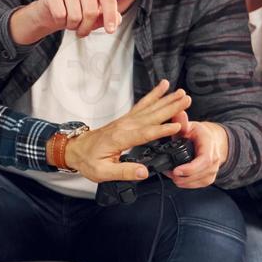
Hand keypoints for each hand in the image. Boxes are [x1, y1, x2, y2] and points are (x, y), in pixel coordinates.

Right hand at [10, 0, 119, 44]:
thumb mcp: (97, 15)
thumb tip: (117, 20)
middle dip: (87, 28)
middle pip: (90, 12)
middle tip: (82, 32)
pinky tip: (60, 18)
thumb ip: (110, 17)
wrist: (51, 11)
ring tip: (70, 22)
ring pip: (75, 16)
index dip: (110, 16)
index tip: (110, 31)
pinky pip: (60, 16)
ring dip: (73, 26)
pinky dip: (60, 22)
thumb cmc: (78, 11)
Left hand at [63, 81, 191, 181]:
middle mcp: (124, 126)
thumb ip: (124, 172)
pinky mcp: (126, 119)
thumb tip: (143, 172)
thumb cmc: (88, 160)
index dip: (162, 130)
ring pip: (149, 108)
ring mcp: (125, 121)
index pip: (145, 133)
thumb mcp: (102, 172)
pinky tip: (162, 88)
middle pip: (151, 115)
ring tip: (180, 92)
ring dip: (166, 99)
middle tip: (186, 99)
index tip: (178, 126)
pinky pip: (142, 105)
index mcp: (120, 139)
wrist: (75, 149)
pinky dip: (153, 96)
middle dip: (170, 107)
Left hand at [169, 119, 228, 188]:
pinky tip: (178, 177)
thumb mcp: (190, 126)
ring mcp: (213, 169)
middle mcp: (214, 158)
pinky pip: (197, 185)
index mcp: (209, 144)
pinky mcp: (209, 178)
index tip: (176, 171)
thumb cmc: (198, 134)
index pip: (204, 160)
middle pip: (200, 174)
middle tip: (168, 172)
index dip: (190, 168)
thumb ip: (182, 122)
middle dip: (182, 176)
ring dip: (182, 180)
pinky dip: (186, 183)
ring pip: (198, 182)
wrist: (211, 141)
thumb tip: (178, 113)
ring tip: (170, 173)